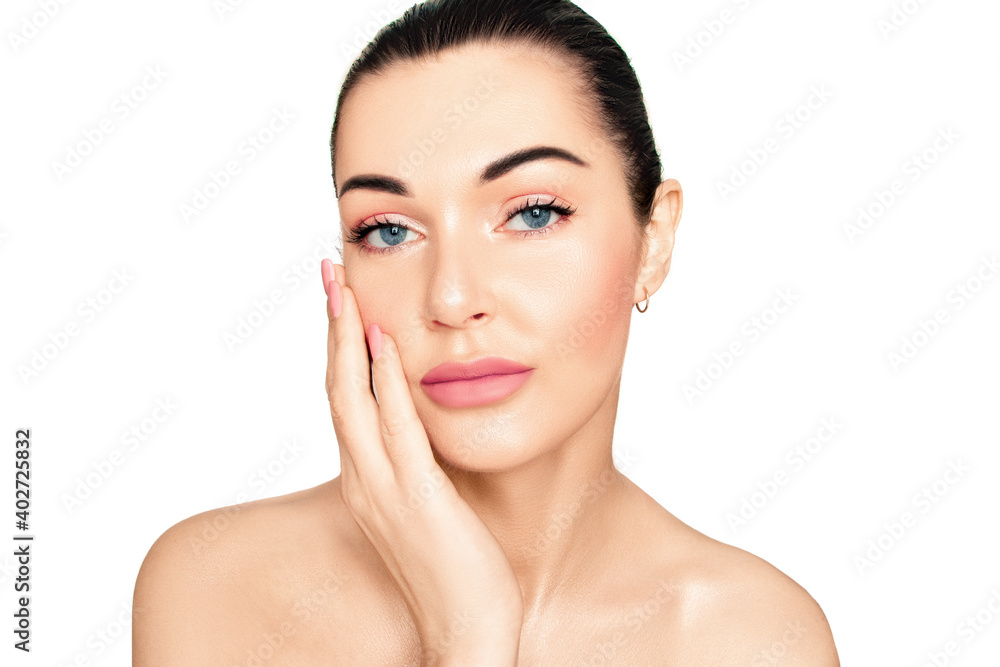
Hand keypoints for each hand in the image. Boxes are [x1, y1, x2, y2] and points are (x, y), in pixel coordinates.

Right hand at [321, 259, 523, 664]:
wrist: (466, 631)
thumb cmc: (456, 570)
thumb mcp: (431, 503)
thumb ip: (419, 462)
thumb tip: (426, 421)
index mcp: (366, 478)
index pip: (344, 397)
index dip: (340, 345)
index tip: (342, 298)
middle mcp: (363, 478)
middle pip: (336, 386)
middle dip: (332, 325)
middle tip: (329, 271)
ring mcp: (383, 488)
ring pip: (352, 399)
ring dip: (347, 339)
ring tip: (344, 288)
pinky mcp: (416, 499)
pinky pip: (396, 430)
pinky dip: (385, 383)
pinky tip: (384, 342)